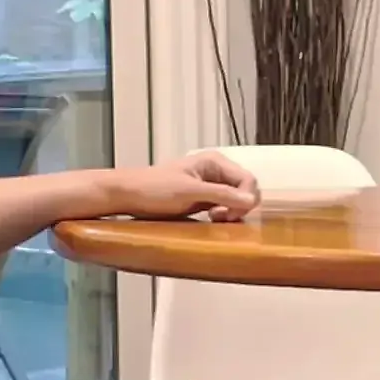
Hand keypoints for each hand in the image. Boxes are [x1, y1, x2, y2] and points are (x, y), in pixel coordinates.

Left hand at [103, 151, 260, 222]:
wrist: (129, 195)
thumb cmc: (154, 188)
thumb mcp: (191, 192)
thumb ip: (222, 194)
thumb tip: (251, 199)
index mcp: (215, 161)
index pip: (248, 179)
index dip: (245, 198)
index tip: (230, 214)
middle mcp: (216, 170)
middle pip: (245, 189)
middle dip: (239, 206)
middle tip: (220, 217)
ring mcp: (210, 184)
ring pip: (236, 199)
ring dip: (231, 212)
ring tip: (213, 218)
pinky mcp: (204, 198)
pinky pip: (225, 206)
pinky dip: (223, 214)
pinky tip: (210, 218)